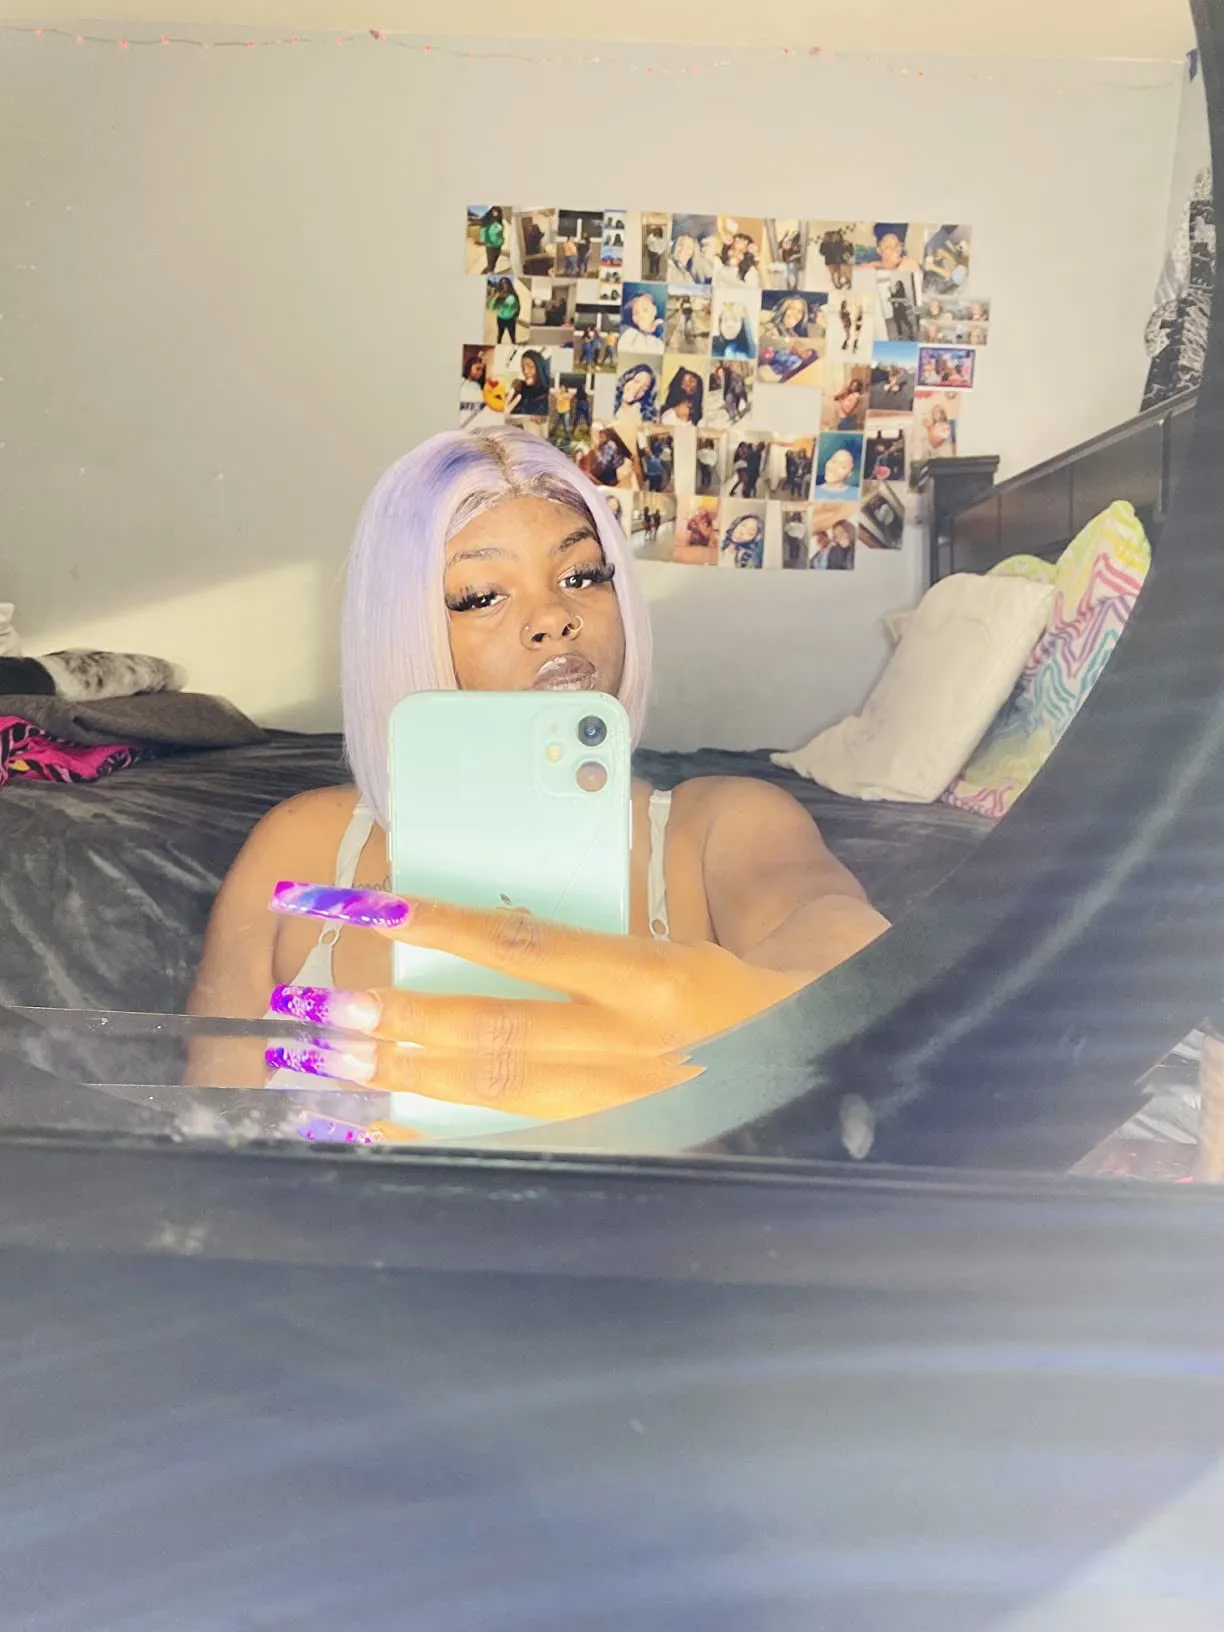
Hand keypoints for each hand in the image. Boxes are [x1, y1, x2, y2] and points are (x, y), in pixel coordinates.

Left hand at [263, 883, 813, 1123]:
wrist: (862, 1052)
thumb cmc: (792, 973)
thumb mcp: (735, 921)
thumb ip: (643, 894)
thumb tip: (542, 871)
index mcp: (665, 986)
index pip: (530, 946)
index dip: (442, 923)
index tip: (369, 900)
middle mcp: (640, 1056)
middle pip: (498, 1038)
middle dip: (402, 1026)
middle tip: (320, 1015)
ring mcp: (632, 1110)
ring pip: (500, 1096)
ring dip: (408, 1082)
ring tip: (331, 1067)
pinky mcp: (628, 1140)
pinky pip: (520, 1141)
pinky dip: (446, 1133)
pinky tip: (386, 1126)